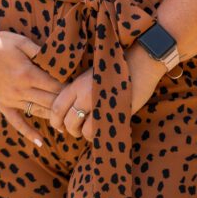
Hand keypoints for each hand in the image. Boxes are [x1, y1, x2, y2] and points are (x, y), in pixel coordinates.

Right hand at [0, 29, 68, 145]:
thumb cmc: (0, 42)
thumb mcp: (22, 42)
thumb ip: (39, 51)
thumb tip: (57, 57)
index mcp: (28, 73)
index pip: (54, 86)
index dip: (68, 89)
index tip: (79, 90)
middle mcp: (20, 90)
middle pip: (49, 101)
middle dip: (65, 105)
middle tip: (79, 108)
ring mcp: (11, 99)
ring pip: (37, 112)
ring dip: (53, 118)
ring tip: (68, 124)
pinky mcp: (2, 105)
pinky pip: (17, 123)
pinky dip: (29, 133)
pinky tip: (41, 143)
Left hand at [49, 43, 165, 140]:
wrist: (140, 62)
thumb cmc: (117, 68)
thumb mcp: (93, 75)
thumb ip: (80, 91)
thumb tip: (71, 110)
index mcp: (78, 83)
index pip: (57, 106)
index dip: (56, 121)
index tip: (59, 126)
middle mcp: (85, 94)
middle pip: (68, 122)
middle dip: (71, 130)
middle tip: (77, 131)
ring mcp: (99, 104)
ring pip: (83, 131)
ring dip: (85, 134)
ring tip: (92, 130)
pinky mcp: (112, 112)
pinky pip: (98, 133)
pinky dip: (98, 135)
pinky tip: (103, 129)